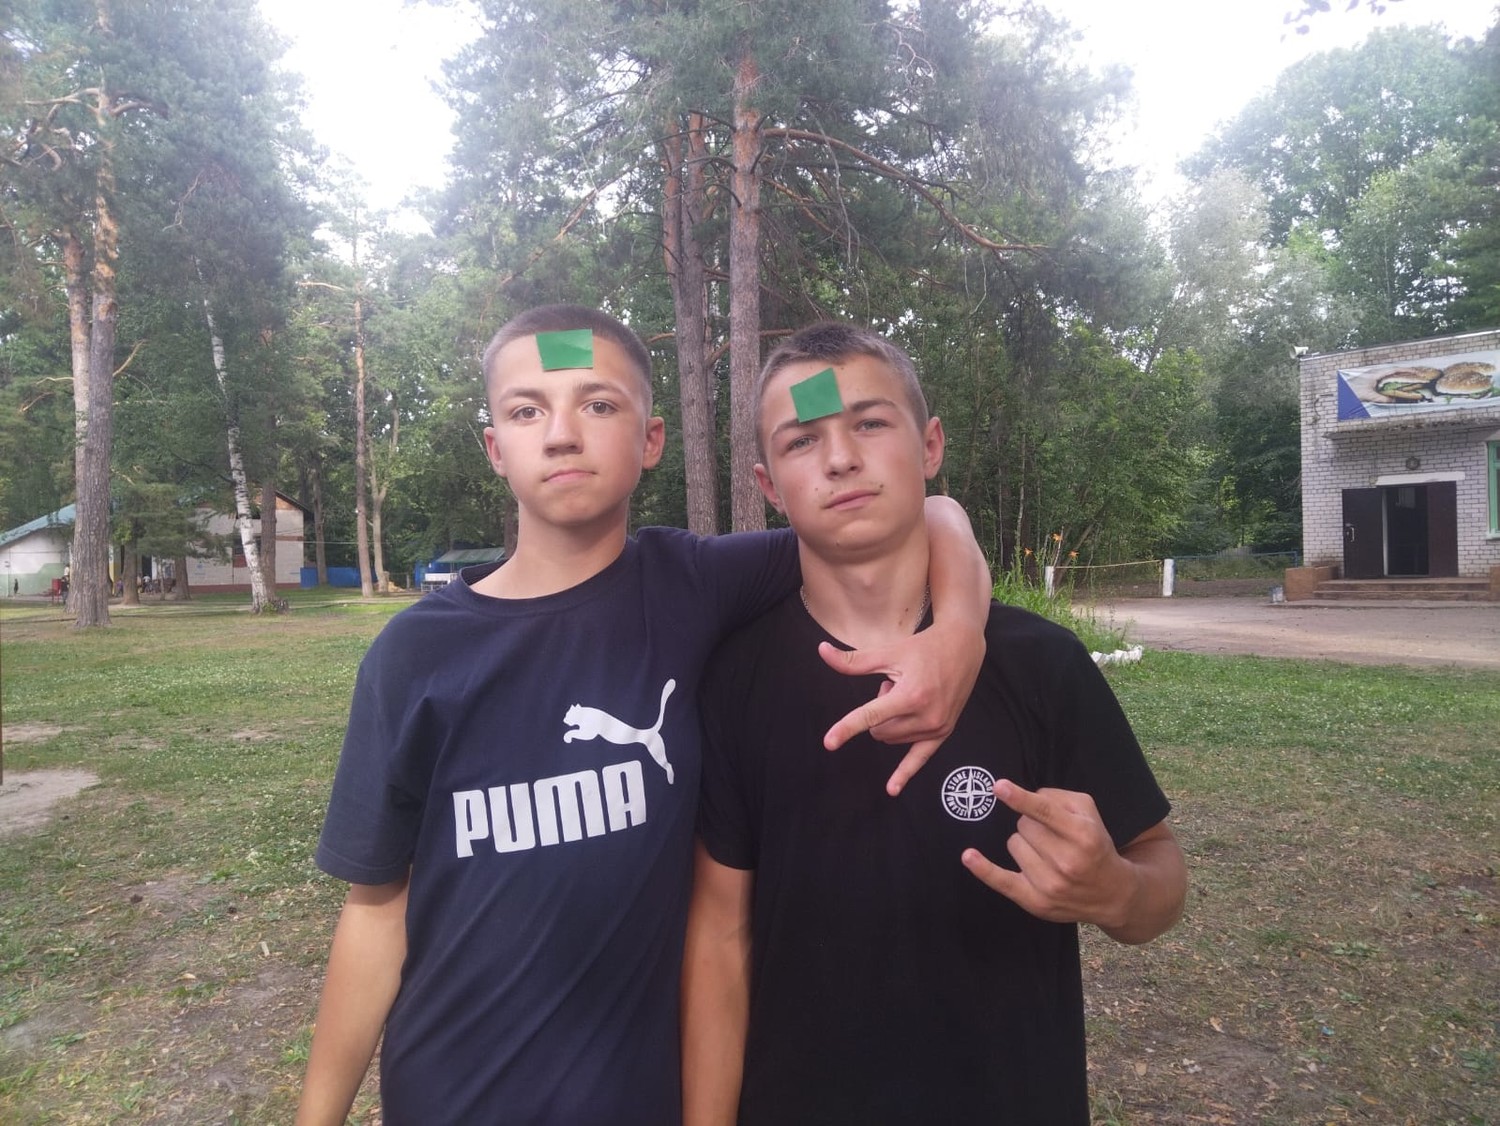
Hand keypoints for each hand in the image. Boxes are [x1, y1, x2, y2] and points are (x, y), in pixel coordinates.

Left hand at [819, 616, 983, 795]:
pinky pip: (918, 759)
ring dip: (891, 720)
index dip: (847, 728)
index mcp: (911, 695)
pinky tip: (892, 789)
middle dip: (878, 710)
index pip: (871, 715)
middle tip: (896, 684)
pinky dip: (904, 773)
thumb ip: (854, 661)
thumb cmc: (923, 648)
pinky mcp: (943, 733)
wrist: (963, 648)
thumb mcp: (888, 652)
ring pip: (892, 739)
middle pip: (879, 730)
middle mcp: (926, 715)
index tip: (829, 742)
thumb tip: (822, 651)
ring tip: (909, 694)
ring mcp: (936, 727)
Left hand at [961, 780, 1132, 930]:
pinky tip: (968, 856)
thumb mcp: (1089, 814)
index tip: (998, 787)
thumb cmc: (1095, 846)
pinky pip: (1001, 880)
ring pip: (1013, 844)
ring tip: (1046, 854)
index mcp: (1083, 835)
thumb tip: (1024, 796)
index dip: (1020, 799)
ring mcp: (1050, 884)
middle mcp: (1067, 861)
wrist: (1112, 894)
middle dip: (1032, 825)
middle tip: (1050, 836)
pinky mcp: (1036, 901)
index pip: (1045, 813)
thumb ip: (1057, 798)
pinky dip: (983, 869)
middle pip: (1024, 826)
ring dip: (1024, 844)